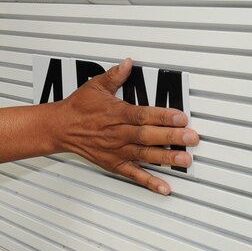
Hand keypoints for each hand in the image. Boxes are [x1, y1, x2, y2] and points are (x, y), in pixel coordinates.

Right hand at [0, 58, 198, 195]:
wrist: (59, 128)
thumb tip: (128, 63)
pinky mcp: (113, 163)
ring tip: (185, 160)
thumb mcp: (95, 86)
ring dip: (166, 157)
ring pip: (145, 155)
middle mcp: (118, 133)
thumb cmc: (77, 107)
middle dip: (171, 137)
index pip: (143, 114)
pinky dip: (149, 182)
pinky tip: (165, 187)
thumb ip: (115, 76)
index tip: (181, 117)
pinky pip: (133, 175)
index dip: (163, 116)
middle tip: (191, 138)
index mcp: (116, 113)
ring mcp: (116, 150)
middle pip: (148, 135)